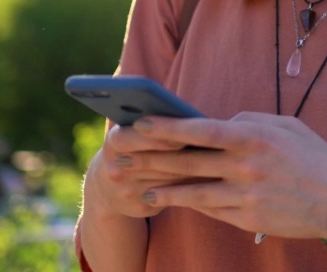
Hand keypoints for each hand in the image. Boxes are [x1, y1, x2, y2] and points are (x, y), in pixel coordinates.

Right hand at [86, 118, 211, 219]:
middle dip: (185, 153)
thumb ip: (154, 125)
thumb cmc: (133, 147)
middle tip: (213, 148)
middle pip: (157, 160)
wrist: (107, 188)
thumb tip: (193, 119)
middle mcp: (116, 169)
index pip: (138, 136)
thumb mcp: (133, 132)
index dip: (162, 134)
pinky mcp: (140, 207)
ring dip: (194, 170)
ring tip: (219, 161)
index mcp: (114, 142)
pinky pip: (171, 196)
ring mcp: (127, 192)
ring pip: (168, 179)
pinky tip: (210, 180)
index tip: (186, 133)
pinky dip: (191, 186)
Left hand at [124, 111, 326, 239]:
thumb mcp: (287, 126)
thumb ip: (251, 120)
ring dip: (165, 190)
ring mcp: (246, 196)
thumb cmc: (314, 157)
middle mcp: (246, 167)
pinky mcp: (249, 219)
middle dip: (154, 158)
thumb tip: (221, 122)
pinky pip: (212, 210)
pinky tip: (174, 201)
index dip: (167, 127)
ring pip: (194, 192)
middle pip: (189, 162)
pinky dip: (191, 204)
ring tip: (142, 188)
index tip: (141, 123)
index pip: (200, 130)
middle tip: (127, 155)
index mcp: (254, 137)